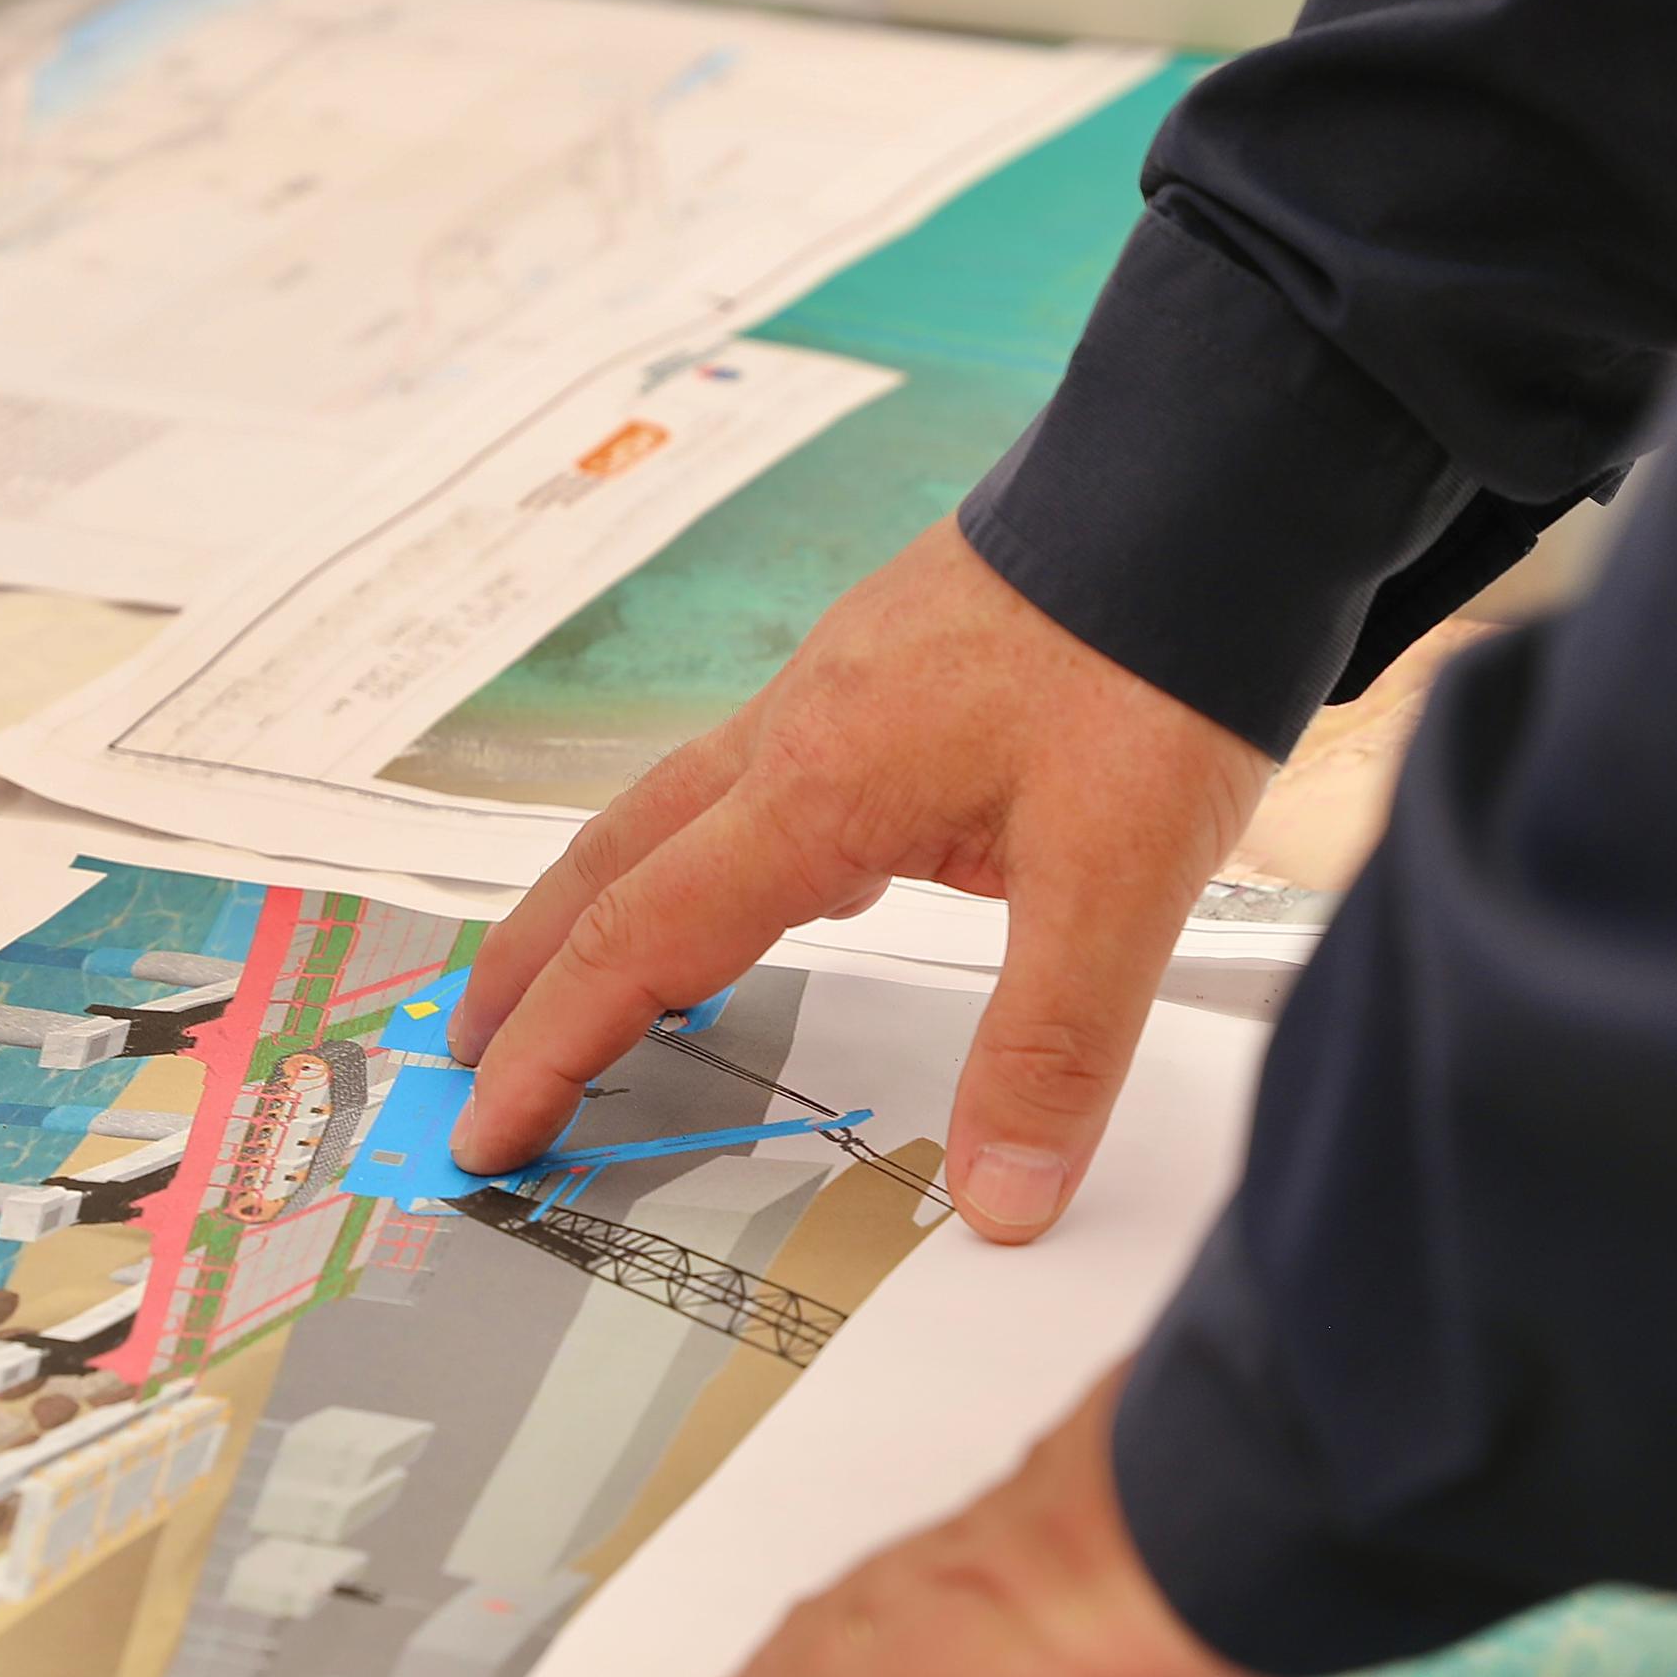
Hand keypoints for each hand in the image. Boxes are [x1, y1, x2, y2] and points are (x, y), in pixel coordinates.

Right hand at [449, 516, 1268, 1239]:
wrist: (1209, 476)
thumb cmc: (1153, 654)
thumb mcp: (1120, 877)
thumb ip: (1051, 1047)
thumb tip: (1000, 1200)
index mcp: (814, 790)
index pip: (635, 946)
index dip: (552, 1050)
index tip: (489, 1129)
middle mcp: (794, 733)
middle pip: (608, 865)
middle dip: (526, 968)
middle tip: (467, 1048)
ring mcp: (834, 690)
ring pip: (670, 812)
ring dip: (601, 900)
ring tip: (574, 973)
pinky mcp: (886, 667)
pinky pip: (745, 774)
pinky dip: (697, 846)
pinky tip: (757, 875)